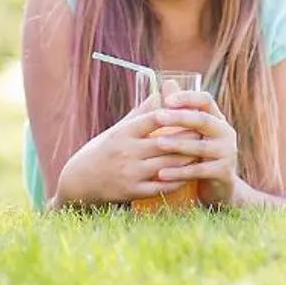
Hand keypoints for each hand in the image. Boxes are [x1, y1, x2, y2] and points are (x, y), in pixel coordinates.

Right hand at [56, 97, 202, 205]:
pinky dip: (178, 180)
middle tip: (206, 132)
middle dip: (188, 138)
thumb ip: (140, 113)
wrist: (79, 181)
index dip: (175, 115)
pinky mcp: (132, 191)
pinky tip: (190, 175)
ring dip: (187, 159)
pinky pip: (161, 186)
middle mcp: (127, 152)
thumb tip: (161, 93)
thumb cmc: (101, 150)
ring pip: (167, 165)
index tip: (193, 112)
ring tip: (203, 152)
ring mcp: (130, 173)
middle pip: (165, 143)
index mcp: (123, 133)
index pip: (154, 120)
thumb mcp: (117, 129)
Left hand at [150, 88, 241, 206]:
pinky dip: (179, 172)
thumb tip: (167, 83)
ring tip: (158, 143)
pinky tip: (161, 173)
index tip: (166, 99)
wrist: (219, 190)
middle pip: (204, 120)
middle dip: (180, 117)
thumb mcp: (193, 134)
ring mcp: (227, 153)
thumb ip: (181, 112)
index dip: (187, 98)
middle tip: (158, 117)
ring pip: (201, 147)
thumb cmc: (199, 157)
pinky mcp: (224, 173)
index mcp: (217, 120)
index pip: (206, 100)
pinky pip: (199, 171)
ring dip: (178, 144)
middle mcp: (225, 133)